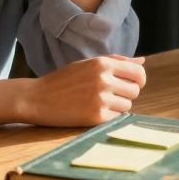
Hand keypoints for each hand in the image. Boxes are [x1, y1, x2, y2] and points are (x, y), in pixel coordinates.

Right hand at [19, 54, 146, 126]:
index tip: (132, 84)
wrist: (36, 98)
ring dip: (118, 106)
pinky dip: (108, 116)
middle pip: (135, 90)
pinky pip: (116, 118)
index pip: (138, 72)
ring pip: (127, 105)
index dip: (139, 80)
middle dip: (126, 93)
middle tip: (110, 95)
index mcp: (103, 63)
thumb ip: (116, 61)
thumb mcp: (88, 64)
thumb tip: (142, 61)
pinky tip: (92, 111)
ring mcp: (100, 99)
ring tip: (99, 102)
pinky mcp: (95, 117)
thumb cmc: (64, 80)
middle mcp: (104, 79)